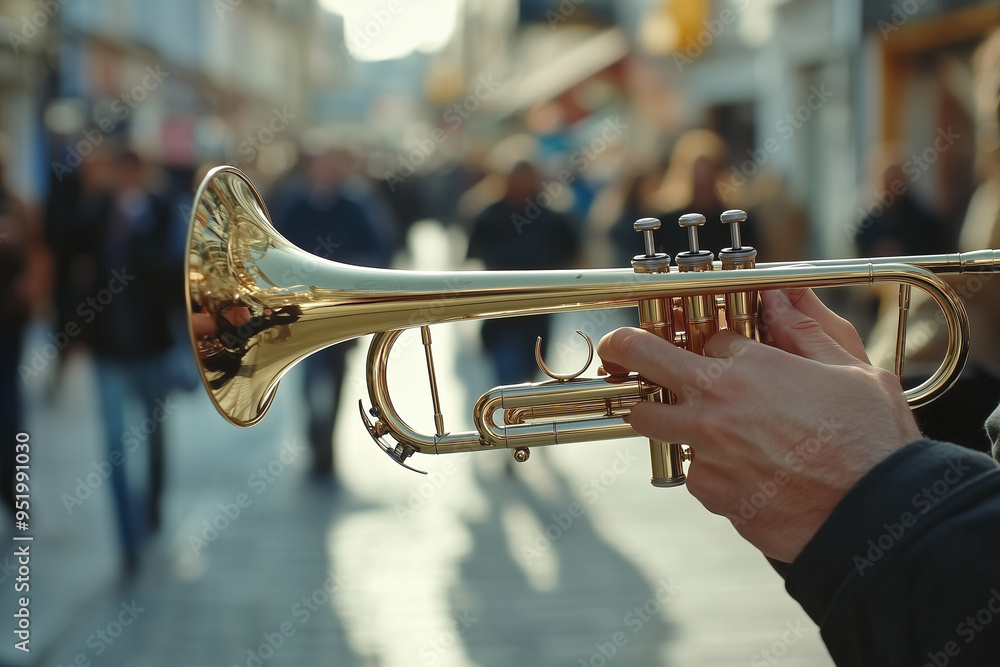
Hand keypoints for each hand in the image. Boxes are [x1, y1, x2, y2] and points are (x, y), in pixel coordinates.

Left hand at [597, 289, 921, 561]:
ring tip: (688, 419)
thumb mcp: (852, 370)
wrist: (874, 517)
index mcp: (747, 366)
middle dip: (622, 349)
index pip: (703, 338)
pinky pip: (688, 470)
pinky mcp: (708, 492)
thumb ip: (807, 331)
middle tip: (616, 350)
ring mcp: (704, 450)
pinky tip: (743, 470)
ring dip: (659, 415)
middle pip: (641, 360)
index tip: (714, 349)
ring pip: (650, 421)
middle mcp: (714, 405)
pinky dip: (705, 466)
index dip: (712, 343)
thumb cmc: (873, 440)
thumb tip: (782, 297)